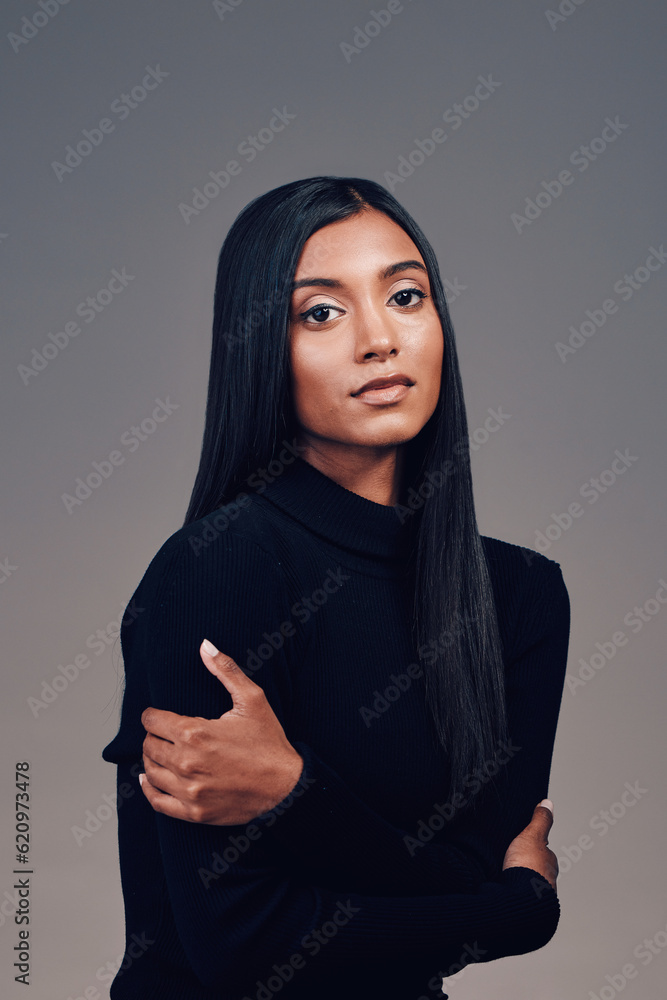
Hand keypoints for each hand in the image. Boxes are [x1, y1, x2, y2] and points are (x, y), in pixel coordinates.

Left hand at [139, 639, 303, 824]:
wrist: (286, 786)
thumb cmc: (269, 742)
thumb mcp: (252, 699)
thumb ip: (226, 670)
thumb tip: (205, 645)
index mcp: (195, 733)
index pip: (153, 720)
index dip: (152, 715)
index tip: (157, 715)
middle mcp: (186, 763)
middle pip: (149, 745)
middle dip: (154, 735)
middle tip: (165, 732)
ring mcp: (189, 791)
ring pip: (150, 771)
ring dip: (152, 759)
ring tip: (162, 752)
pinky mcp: (194, 812)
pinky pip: (157, 801)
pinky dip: (148, 789)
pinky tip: (149, 779)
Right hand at [501, 799, 558, 890]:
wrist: (520, 899)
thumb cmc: (528, 867)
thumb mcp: (532, 836)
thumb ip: (540, 820)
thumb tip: (548, 803)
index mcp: (550, 863)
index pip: (544, 852)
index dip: (533, 846)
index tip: (523, 844)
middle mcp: (547, 880)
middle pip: (536, 868)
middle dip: (526, 865)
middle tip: (511, 860)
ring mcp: (537, 895)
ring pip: (528, 884)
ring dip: (519, 880)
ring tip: (503, 874)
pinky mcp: (525, 906)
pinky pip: (518, 895)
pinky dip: (511, 891)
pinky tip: (502, 888)